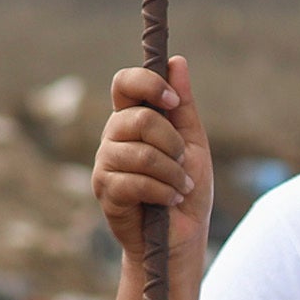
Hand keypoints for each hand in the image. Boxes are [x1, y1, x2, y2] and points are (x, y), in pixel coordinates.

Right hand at [93, 59, 213, 274]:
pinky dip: (163, 190)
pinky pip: (135, 181)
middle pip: (136, 118)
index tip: (173, 101)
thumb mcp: (193, 143)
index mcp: (133, 120)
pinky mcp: (106, 191)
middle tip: (183, 162)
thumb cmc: (186, 189)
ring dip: (171, 172)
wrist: (182, 237)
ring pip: (139, 153)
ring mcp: (106, 164)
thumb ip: (183, 106)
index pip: (124, 83)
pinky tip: (171, 200)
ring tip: (181, 187)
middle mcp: (113, 137)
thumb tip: (177, 62)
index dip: (147, 83)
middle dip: (171, 141)